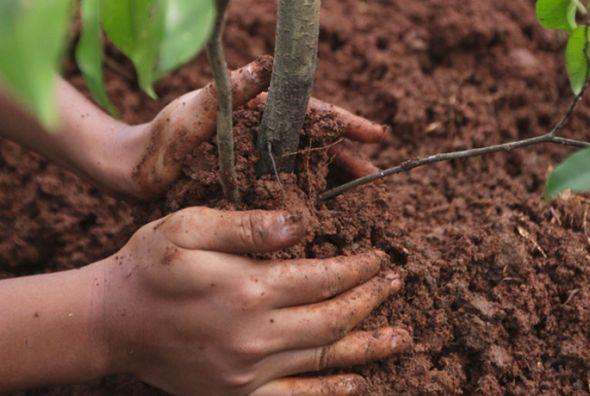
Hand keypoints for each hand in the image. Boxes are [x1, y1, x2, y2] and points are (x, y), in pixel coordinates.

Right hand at [93, 208, 410, 394]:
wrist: (112, 322)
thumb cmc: (150, 266)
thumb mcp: (190, 228)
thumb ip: (247, 227)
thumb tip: (302, 224)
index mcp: (247, 288)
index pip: (323, 277)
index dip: (358, 268)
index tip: (380, 258)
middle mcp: (254, 335)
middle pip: (333, 319)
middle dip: (371, 300)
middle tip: (398, 285)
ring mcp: (247, 372)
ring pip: (324, 358)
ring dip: (368, 346)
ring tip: (402, 336)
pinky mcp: (237, 394)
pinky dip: (330, 392)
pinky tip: (357, 383)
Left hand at [124, 56, 387, 199]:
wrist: (133, 173)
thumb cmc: (159, 139)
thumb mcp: (194, 111)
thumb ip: (231, 90)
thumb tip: (270, 64)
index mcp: (256, 110)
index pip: (309, 112)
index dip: (344, 123)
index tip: (375, 135)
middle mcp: (261, 133)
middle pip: (314, 141)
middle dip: (346, 154)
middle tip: (374, 173)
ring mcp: (256, 160)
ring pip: (304, 165)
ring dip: (332, 176)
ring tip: (359, 193)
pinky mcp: (248, 184)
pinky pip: (286, 187)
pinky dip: (307, 195)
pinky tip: (324, 210)